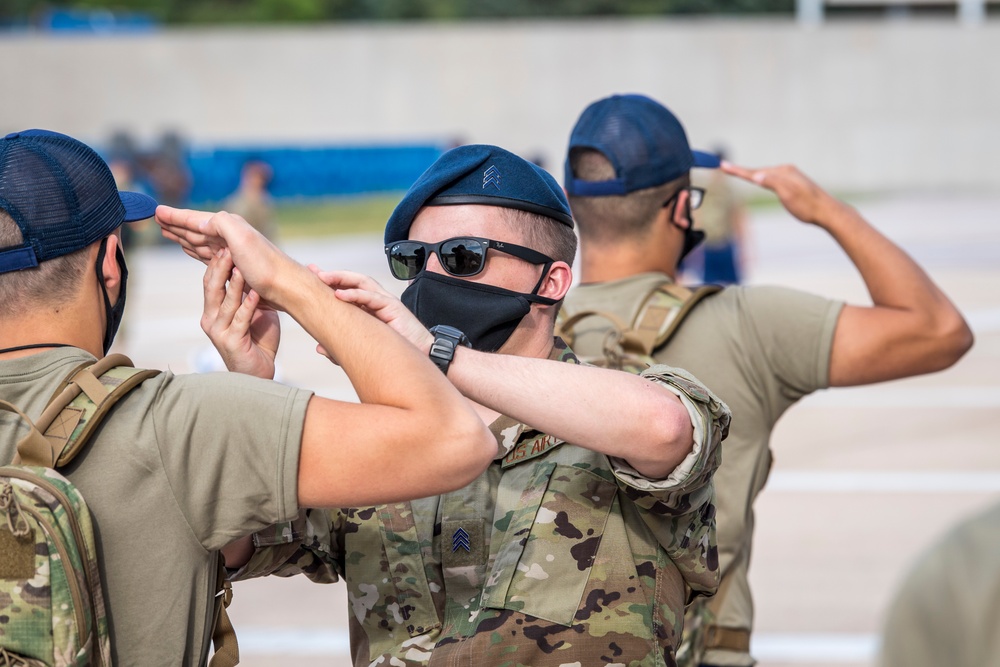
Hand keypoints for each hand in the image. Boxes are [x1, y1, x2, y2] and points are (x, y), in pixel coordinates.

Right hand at [156, 206, 290, 301]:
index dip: (176, 216)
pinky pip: (209, 254)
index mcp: (228, 228)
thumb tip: (200, 221)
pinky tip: (192, 250)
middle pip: (196, 229)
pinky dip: (197, 250)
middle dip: (177, 224)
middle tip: (157, 218)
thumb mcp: (241, 238)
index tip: (156, 210)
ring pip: (201, 241)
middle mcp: (230, 238)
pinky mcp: (236, 268)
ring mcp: (233, 253)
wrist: (286, 287)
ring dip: (185, 236)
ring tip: (169, 232)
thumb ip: (220, 224)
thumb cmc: (265, 265)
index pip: (195, 220)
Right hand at [202, 249, 280, 378]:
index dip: (217, 263)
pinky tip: (256, 294)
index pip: (210, 282)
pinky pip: (240, 320)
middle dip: (221, 267)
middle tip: (229, 248)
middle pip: (212, 288)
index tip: (226, 243)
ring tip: (242, 266)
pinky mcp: (232, 342)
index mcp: (213, 311)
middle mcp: (211, 319)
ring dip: (235, 283)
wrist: (258, 372)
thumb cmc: (256, 341)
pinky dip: (249, 306)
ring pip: (226, 302)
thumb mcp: (250, 312)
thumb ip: (247, 294)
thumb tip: (251, 269)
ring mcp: (219, 332)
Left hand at [309, 267, 433, 355]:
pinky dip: (355, 295)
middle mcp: (378, 301)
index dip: (330, 282)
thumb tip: (318, 348)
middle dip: (332, 274)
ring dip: (342, 278)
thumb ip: (341, 348)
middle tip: (312, 271)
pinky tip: (339, 294)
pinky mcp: (394, 308)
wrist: (422, 360)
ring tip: (323, 278)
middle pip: (353, 280)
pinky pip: (372, 297)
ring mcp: (387, 302)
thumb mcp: (362, 349)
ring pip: (362, 283)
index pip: (348, 289)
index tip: (309, 277)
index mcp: (370, 308)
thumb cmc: (394, 354)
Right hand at [721, 161, 844, 226]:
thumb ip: (772, 183)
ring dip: (751, 174)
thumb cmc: (807, 206)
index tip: (722, 165)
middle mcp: (785, 170)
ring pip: (765, 175)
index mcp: (782, 172)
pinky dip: (762, 178)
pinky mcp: (793, 183)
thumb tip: (756, 175)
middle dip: (742, 171)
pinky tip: (761, 179)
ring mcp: (790, 176)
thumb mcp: (788, 194)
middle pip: (758, 171)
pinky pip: (772, 178)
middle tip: (724, 167)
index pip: (754, 172)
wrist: (827, 211)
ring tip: (737, 172)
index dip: (737, 171)